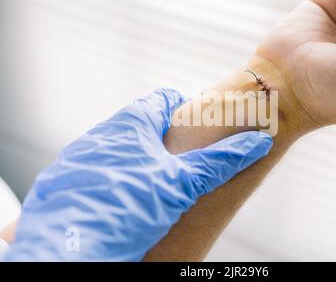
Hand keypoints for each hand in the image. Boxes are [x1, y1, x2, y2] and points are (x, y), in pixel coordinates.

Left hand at [2, 89, 272, 260]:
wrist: (67, 251)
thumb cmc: (124, 209)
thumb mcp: (180, 184)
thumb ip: (219, 162)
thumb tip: (256, 142)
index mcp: (129, 124)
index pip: (162, 99)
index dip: (185, 107)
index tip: (199, 122)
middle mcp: (100, 135)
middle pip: (140, 124)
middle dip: (163, 137)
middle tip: (182, 159)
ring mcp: (78, 159)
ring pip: (116, 147)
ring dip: (137, 158)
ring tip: (154, 182)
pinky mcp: (64, 183)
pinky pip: (96, 170)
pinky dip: (114, 177)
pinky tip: (123, 199)